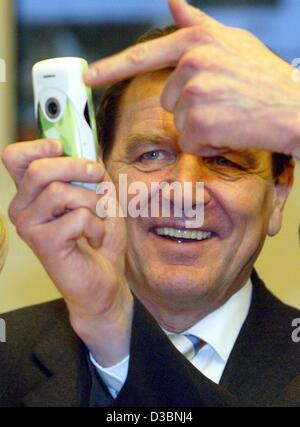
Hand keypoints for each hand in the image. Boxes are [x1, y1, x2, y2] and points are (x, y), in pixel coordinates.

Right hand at [2, 139, 132, 365]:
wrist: (105, 279)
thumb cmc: (99, 237)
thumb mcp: (99, 196)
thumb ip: (88, 173)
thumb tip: (86, 149)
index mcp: (32, 193)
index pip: (15, 158)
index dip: (36, 146)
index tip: (60, 146)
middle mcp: (23, 208)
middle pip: (39, 169)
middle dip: (77, 167)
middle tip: (97, 177)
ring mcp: (29, 226)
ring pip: (60, 191)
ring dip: (92, 203)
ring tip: (97, 220)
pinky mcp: (42, 243)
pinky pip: (76, 217)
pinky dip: (96, 225)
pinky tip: (93, 239)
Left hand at [85, 0, 299, 158]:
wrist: (293, 108)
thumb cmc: (264, 77)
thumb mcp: (232, 42)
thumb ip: (198, 24)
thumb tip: (172, 0)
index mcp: (195, 42)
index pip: (143, 56)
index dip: (111, 68)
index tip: (88, 77)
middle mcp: (191, 64)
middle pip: (167, 100)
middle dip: (190, 108)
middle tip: (223, 104)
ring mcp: (194, 93)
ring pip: (178, 124)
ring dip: (200, 127)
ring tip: (229, 116)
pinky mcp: (199, 124)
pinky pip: (190, 143)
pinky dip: (208, 144)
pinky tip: (231, 132)